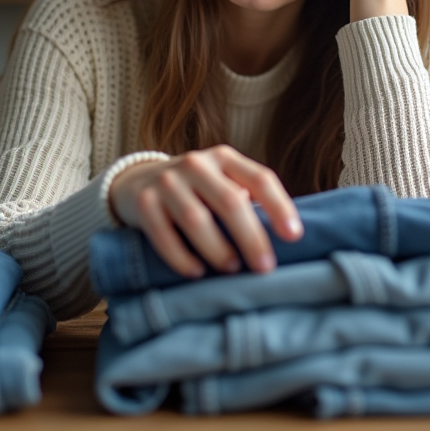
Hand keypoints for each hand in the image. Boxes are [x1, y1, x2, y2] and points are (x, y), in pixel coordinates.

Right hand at [107, 144, 303, 277]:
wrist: (136, 182)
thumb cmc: (194, 190)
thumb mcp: (221, 182)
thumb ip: (246, 198)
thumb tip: (279, 232)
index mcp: (224, 158)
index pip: (260, 178)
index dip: (279, 207)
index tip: (294, 236)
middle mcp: (196, 164)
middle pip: (230, 201)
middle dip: (251, 238)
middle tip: (265, 267)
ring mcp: (167, 181)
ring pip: (197, 219)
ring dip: (217, 249)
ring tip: (231, 269)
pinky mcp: (143, 202)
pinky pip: (164, 235)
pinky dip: (182, 258)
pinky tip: (196, 272)